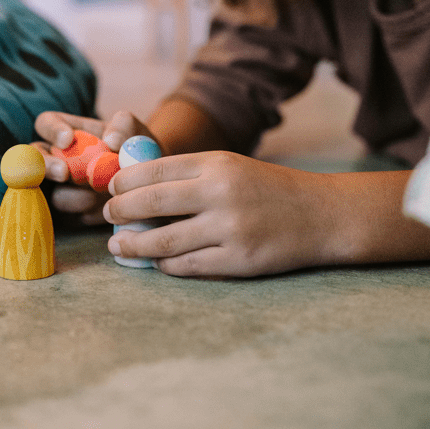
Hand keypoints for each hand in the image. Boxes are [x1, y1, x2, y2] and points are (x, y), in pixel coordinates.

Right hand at [33, 110, 157, 223]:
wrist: (148, 184)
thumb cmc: (135, 151)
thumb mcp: (135, 132)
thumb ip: (124, 126)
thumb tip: (111, 140)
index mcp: (68, 133)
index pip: (46, 123)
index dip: (51, 130)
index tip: (67, 139)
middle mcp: (56, 159)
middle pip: (32, 160)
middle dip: (45, 166)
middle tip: (64, 173)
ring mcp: (59, 189)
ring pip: (52, 193)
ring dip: (75, 196)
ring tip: (102, 196)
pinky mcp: (69, 215)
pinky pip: (68, 218)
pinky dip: (86, 215)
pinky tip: (105, 211)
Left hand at [104, 151, 339, 276]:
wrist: (322, 215)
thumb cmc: (267, 188)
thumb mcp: (229, 166)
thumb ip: (187, 174)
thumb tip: (133, 187)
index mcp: (215, 163)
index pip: (153, 169)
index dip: (123, 181)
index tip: (110, 189)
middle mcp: (220, 192)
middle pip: (150, 203)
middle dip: (119, 211)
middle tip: (107, 216)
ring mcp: (229, 228)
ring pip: (162, 241)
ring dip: (133, 245)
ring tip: (118, 245)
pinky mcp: (238, 260)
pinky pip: (186, 265)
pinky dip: (163, 264)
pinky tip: (154, 261)